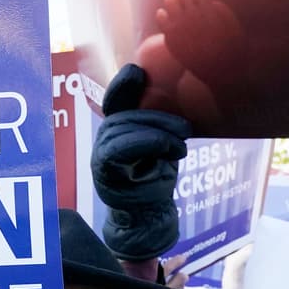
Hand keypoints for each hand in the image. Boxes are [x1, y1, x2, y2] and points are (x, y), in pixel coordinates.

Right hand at [92, 64, 190, 260]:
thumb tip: (186, 96)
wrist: (148, 217)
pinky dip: (145, 143)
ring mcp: (101, 153)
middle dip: (159, 117)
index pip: (118, 99)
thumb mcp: (163, 145)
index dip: (124, 83)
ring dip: (158, 133)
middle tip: (186, 129)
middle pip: (128, 113)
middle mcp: (106, 136)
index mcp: (119, 126)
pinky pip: (119, 149)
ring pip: (125, 128)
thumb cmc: (157, 177)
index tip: (137, 71)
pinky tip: (167, 149)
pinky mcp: (104, 170)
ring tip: (180, 145)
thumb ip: (162, 124)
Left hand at [158, 0, 245, 93]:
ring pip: (169, 1)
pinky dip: (163, 13)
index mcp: (209, 12)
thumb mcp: (235, 28)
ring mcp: (181, 28)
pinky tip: (167, 14)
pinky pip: (161, 18)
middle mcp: (193, 18)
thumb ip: (223, 11)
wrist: (219, 73)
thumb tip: (211, 1)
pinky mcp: (171, 39)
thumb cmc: (231, 51)